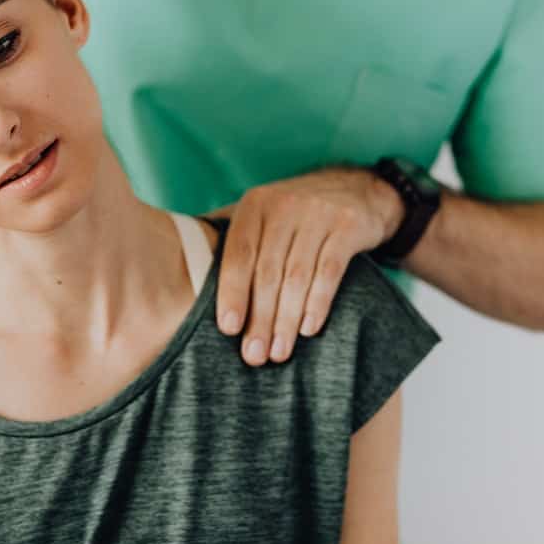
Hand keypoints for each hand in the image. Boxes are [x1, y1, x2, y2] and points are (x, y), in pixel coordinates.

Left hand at [214, 167, 404, 365]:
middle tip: (254, 355)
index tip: (229, 329)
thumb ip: (232, 237)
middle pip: (268, 271)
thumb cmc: (296, 213)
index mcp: (255, 205)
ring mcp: (318, 214)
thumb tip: (187, 270)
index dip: (232, 293)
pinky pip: (330, 272)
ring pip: (297, 276)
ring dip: (286, 320)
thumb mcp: (263, 212)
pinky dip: (317, 303)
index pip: (239, 254)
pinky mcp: (349, 227)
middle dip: (259, 318)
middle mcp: (284, 205)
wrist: (356, 189)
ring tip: (279, 351)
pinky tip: (309, 329)